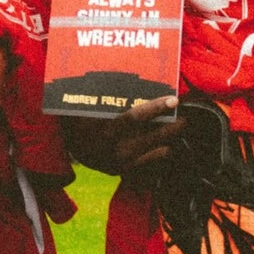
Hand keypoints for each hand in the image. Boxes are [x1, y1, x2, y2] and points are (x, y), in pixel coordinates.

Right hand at [64, 95, 182, 174]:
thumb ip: (109, 98)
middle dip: (174, 127)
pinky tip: (164, 144)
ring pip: (158, 151)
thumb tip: (137, 81)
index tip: (173, 99)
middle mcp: (115, 149)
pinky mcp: (123, 171)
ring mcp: (121, 163)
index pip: (135, 118)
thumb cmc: (80, 120)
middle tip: (184, 118)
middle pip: (154, 137)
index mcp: (105, 131)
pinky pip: (151, 162)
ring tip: (175, 130)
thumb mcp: (89, 107)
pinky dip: (160, 152)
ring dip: (169, 140)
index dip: (157, 108)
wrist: (69, 146)